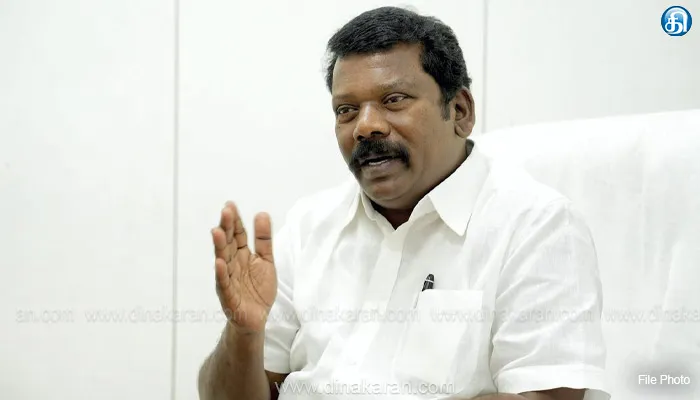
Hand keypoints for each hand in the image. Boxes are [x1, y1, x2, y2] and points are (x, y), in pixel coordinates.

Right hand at [211, 201, 276, 333]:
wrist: (257, 318)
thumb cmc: (258, 289)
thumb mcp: (266, 261)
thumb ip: (263, 239)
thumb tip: (262, 213)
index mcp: (242, 255)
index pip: (237, 235)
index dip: (235, 221)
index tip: (230, 205)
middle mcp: (232, 265)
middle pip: (229, 243)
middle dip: (226, 228)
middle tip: (225, 211)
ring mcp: (229, 280)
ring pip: (223, 260)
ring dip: (219, 246)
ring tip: (217, 231)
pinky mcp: (229, 296)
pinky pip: (224, 284)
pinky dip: (221, 273)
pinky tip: (219, 262)